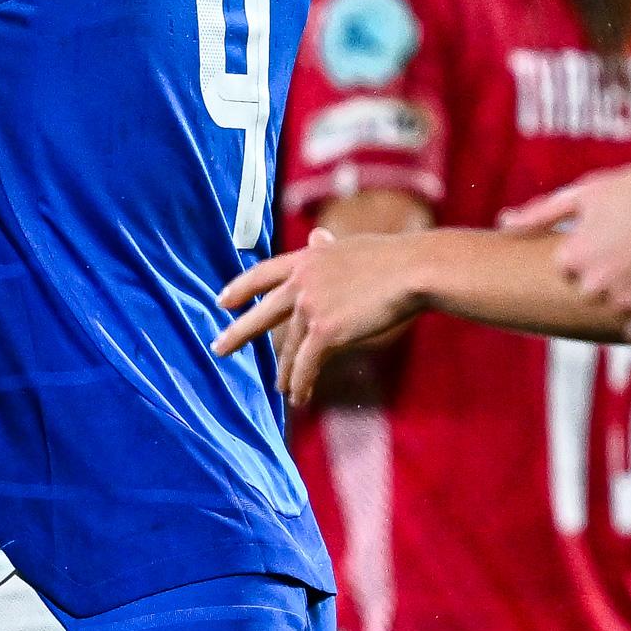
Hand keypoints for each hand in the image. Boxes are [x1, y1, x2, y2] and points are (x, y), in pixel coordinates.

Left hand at [213, 228, 434, 402]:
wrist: (411, 271)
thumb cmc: (392, 258)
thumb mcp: (351, 246)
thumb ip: (328, 246)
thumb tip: (317, 233)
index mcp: (307, 258)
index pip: (263, 273)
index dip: (241, 288)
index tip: (222, 300)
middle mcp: (302, 282)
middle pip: (263, 313)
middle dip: (238, 333)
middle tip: (218, 348)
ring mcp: (311, 307)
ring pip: (289, 347)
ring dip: (286, 372)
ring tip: (282, 388)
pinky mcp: (326, 331)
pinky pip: (306, 364)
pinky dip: (302, 383)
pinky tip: (299, 397)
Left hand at [503, 154, 630, 323]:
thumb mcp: (586, 193)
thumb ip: (541, 214)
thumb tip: (504, 222)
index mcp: (571, 259)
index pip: (568, 268)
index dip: (590, 248)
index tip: (612, 232)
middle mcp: (592, 287)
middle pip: (590, 290)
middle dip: (607, 273)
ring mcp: (623, 303)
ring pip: (616, 307)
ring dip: (629, 291)